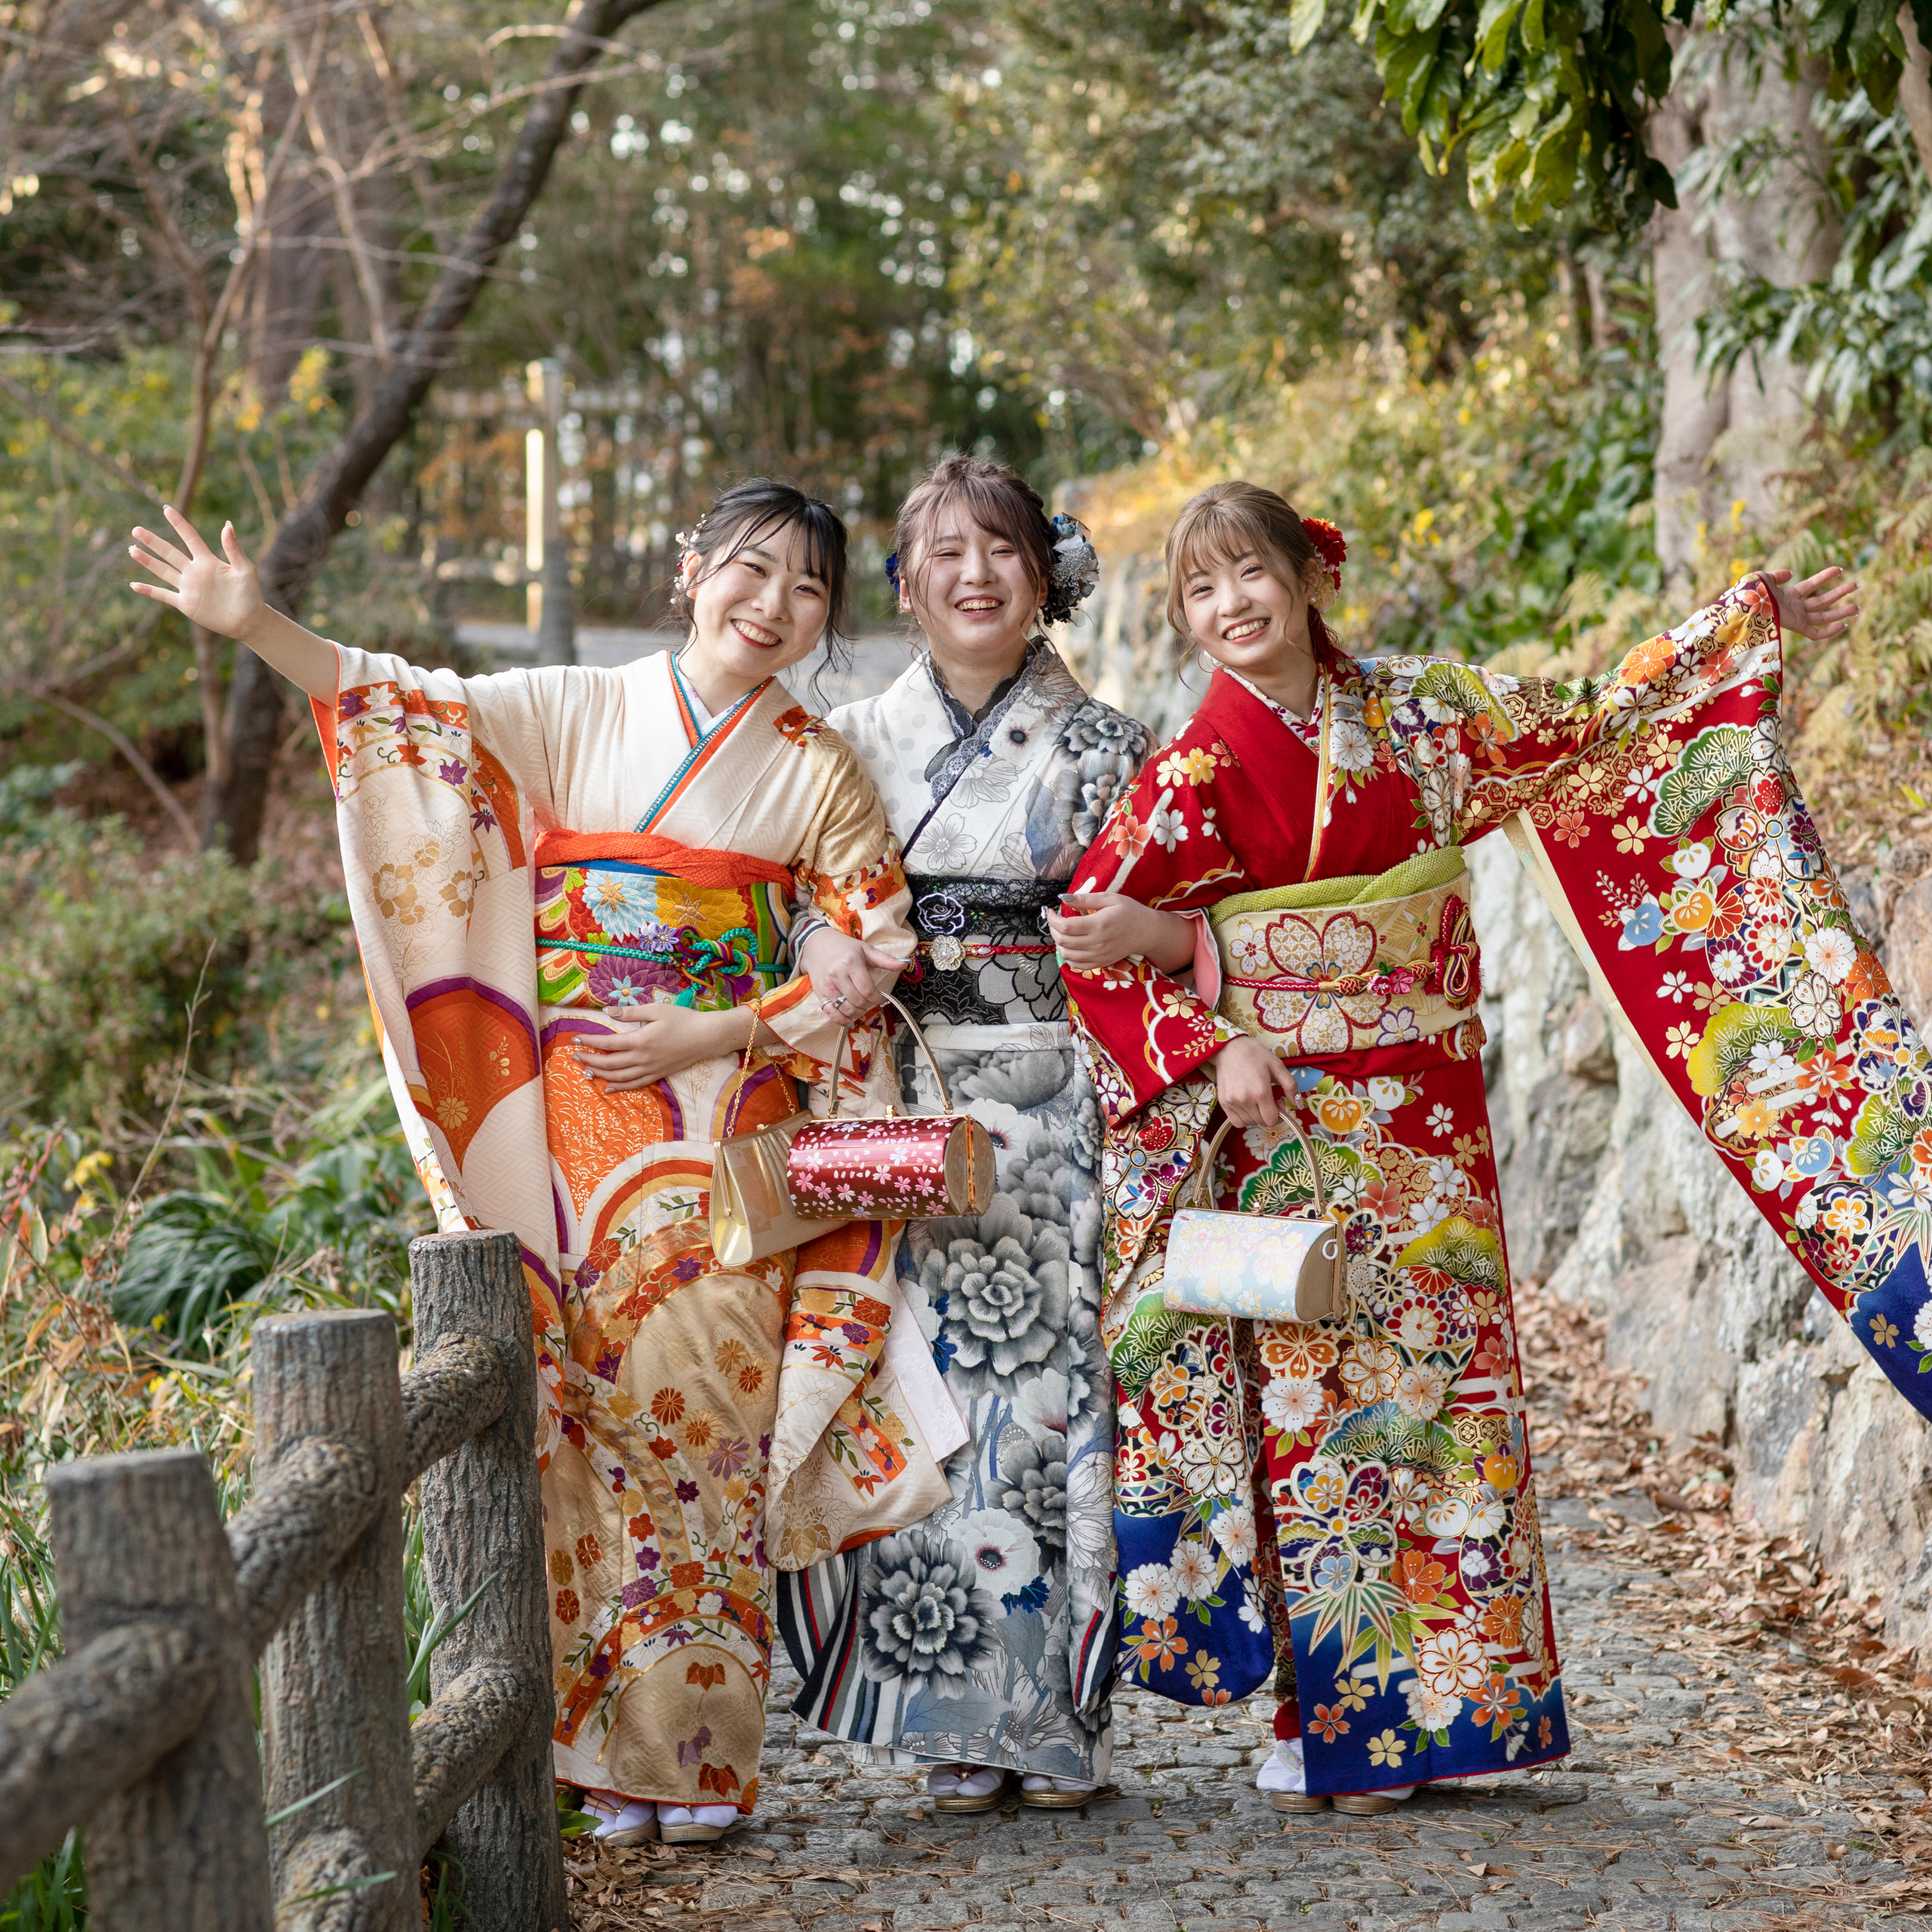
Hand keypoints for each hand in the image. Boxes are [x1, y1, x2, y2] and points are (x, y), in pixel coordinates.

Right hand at [130, 506, 268, 642]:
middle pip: (170, 552)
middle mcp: (195, 572)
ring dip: (147, 561)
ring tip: (132, 549)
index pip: (190, 538)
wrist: (249, 620)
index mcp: (208, 561)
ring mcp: (189, 587)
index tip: (167, 509)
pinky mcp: (186, 604)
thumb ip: (234, 549)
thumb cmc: (251, 594)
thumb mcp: (245, 569)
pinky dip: (149, 591)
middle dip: (153, 542)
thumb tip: (227, 525)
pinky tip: (134, 585)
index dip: (179, 524)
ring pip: (163, 571)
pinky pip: (163, 595)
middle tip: (136, 530)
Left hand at [569, 1003, 742, 1091]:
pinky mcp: (657, 1074)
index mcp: (640, 1041)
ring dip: (600, 1075)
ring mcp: (650, 1069)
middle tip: (575, 1055)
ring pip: (619, 1078)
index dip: (590, 1042)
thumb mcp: (657, 1009)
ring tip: (586, 1071)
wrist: (706, 1038)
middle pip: (609, 1064)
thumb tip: (608, 1012)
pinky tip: (608, 1087)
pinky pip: (634, 1085)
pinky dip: (619, 1087)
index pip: (607, 1044)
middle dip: (589, 1060)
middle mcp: (642, 1059)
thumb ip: (631, 1013)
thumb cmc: (683, 1020)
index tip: (575, 1039)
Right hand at [800, 928, 903, 1024]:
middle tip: (870, 1001)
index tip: (879, 997)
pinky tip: (850, 1021)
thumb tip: (906, 963)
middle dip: (868, 1005)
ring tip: (862, 1007)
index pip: (867, 989)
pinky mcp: (820, 993)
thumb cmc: (845, 947)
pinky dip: (841, 1020)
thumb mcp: (866, 950)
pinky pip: (831, 1013)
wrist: (817, 945)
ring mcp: (827, 986)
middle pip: (857, 1001)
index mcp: (851, 964)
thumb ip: (886, 960)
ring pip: (846, 1009)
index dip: (876, 998)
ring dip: (858, 1013)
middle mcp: (837, 976)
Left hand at [1047, 892, 1196, 973]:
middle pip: (1063, 940)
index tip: (1051, 911)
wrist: (1147, 932)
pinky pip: (1077, 965)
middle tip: (1055, 920)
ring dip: (1059, 942)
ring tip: (1062, 932)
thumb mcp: (1110, 898)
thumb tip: (1064, 898)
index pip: (1066, 926)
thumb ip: (1086, 898)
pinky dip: (1068, 956)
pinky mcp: (1101, 963)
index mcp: (1098, 924)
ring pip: (1067, 954)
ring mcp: (1098, 955)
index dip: (1052, 919)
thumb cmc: (1130, 912)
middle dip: (1053, 929)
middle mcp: (1097, 942)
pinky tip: (1070, 945)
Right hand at [1212, 1035, 1296, 1128]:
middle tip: (1269, 1100)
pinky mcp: (1223, 1102)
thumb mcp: (1277, 1066)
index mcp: (1261, 1092)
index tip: (1278, 1102)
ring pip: (1249, 1123)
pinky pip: (1236, 1122)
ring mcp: (1232, 1102)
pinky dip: (1244, 1119)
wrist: (1230, 1048)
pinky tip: (1247, 1107)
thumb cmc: (1255, 1055)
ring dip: (1257, 1116)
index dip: (1279, 1115)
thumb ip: (1290, 1086)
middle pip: (1262, 1122)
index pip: (1272, 1120)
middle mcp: (1245, 1100)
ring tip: (1257, 1101)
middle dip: (1269, 1114)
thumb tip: (1297, 1104)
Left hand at [1755, 565, 1859, 640]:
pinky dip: (1828, 632)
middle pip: (1822, 601)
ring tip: (1858, 606)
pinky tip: (1843, 625)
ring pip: (1823, 617)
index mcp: (1787, 595)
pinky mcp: (1796, 628)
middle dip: (1839, 593)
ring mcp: (1796, 618)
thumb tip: (1792, 574)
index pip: (1810, 585)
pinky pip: (1815, 634)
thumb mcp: (1764, 577)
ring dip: (1840, 612)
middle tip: (1856, 585)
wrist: (1745, 606)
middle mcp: (1794, 607)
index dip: (1824, 577)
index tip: (1839, 569)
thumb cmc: (1750, 592)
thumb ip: (1778, 575)